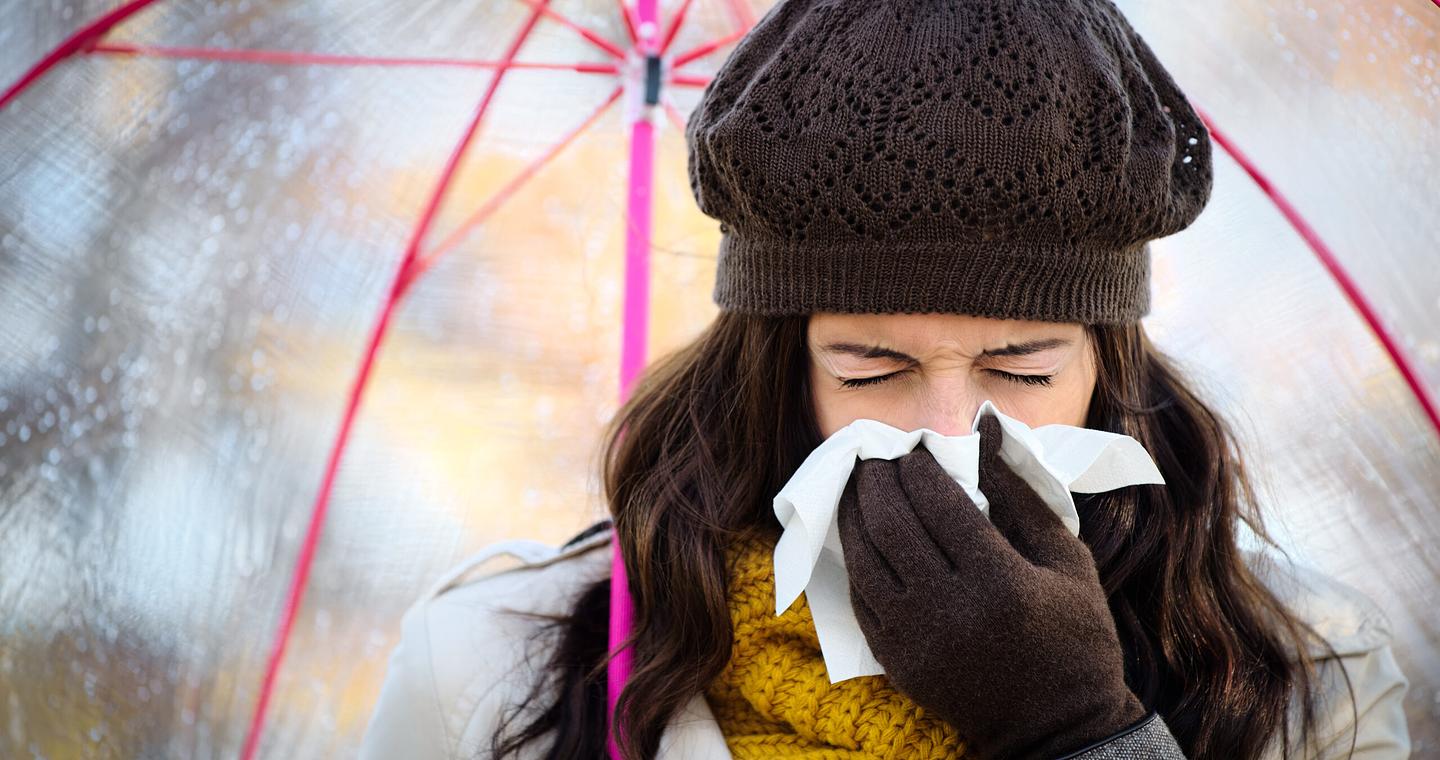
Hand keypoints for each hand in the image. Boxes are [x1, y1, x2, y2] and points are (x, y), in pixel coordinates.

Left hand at [836, 414, 1146, 759]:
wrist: (1059, 726)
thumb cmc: (1075, 635)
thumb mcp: (1067, 560)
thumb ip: (1020, 493)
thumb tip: (986, 429)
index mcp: (1000, 582)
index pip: (939, 505)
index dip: (918, 468)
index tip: (914, 449)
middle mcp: (951, 610)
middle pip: (892, 526)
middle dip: (877, 481)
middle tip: (874, 457)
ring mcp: (918, 640)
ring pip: (863, 561)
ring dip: (854, 515)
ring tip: (858, 487)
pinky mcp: (898, 663)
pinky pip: (859, 600)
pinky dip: (855, 561)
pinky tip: (859, 536)